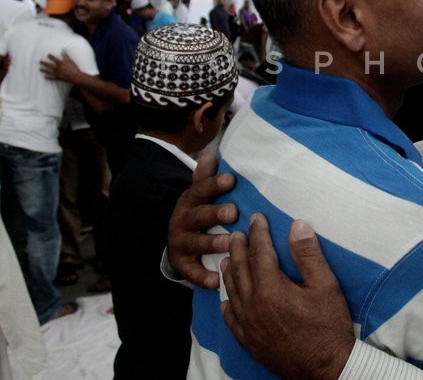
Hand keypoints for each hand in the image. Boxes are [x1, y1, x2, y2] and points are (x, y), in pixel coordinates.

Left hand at [40, 51, 82, 82]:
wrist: (76, 76)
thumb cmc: (74, 68)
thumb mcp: (70, 61)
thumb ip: (65, 56)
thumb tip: (62, 50)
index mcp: (60, 63)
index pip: (53, 58)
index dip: (50, 56)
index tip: (48, 55)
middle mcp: (57, 68)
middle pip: (48, 65)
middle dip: (43, 63)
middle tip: (40, 61)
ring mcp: (57, 73)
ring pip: (48, 71)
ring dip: (43, 70)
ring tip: (40, 69)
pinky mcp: (58, 78)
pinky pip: (51, 78)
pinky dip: (47, 77)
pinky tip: (45, 77)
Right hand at [167, 154, 237, 288]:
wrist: (178, 240)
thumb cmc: (199, 211)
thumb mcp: (199, 194)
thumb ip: (205, 177)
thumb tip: (210, 153)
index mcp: (190, 201)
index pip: (200, 190)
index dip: (215, 185)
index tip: (231, 179)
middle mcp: (182, 221)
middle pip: (199, 216)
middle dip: (215, 213)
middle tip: (233, 212)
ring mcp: (181, 243)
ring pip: (196, 243)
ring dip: (212, 243)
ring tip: (229, 244)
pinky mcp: (182, 264)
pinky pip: (192, 271)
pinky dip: (203, 277)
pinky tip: (216, 280)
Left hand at [221, 214, 354, 379]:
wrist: (326, 368)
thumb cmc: (329, 326)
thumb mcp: (325, 285)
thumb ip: (308, 254)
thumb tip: (297, 225)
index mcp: (270, 289)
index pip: (260, 252)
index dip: (259, 233)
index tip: (257, 217)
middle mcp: (253, 306)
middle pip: (241, 270)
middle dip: (240, 249)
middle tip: (238, 234)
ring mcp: (249, 326)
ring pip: (232, 293)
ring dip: (229, 273)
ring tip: (228, 259)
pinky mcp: (250, 343)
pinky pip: (231, 321)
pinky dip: (227, 306)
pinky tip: (226, 300)